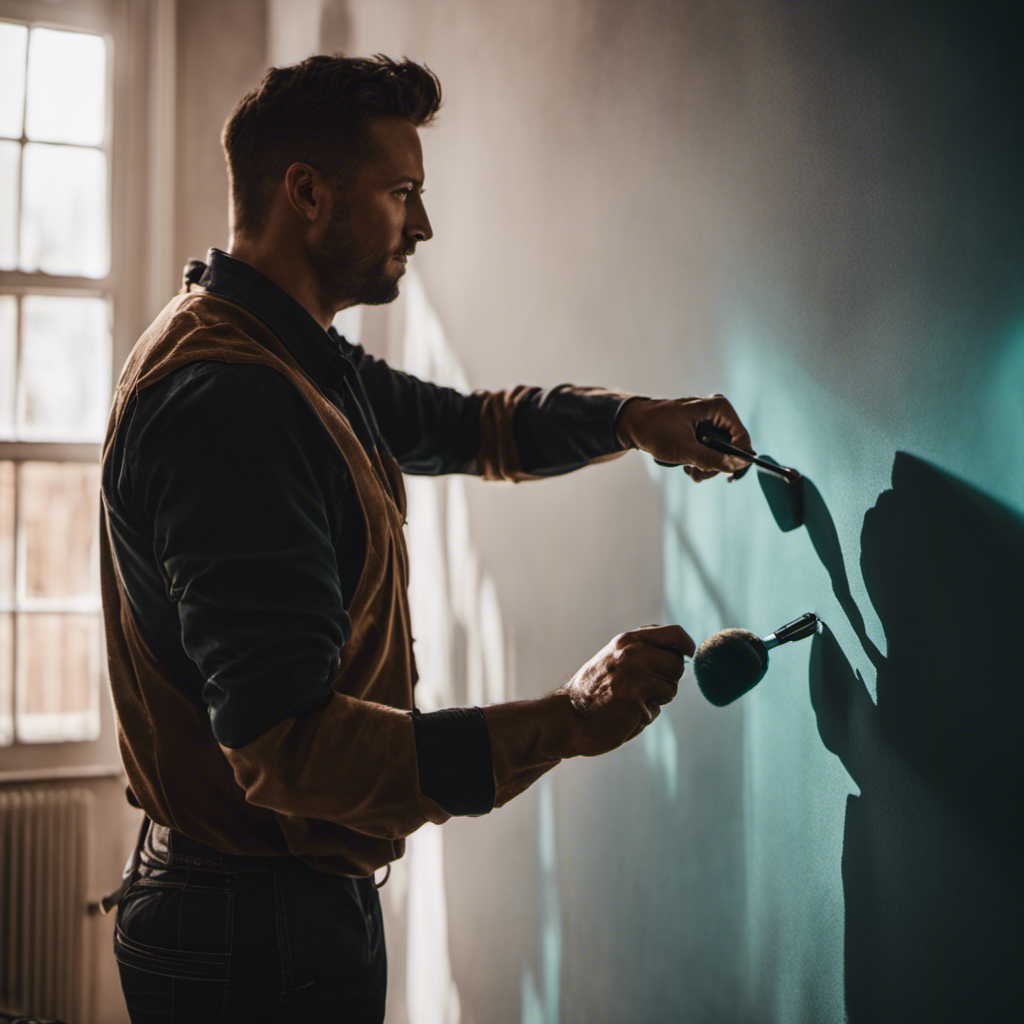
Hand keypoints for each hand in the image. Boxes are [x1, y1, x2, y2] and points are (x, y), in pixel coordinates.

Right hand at [557, 624, 693, 756]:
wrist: (565, 716)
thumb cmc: (594, 691)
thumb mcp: (615, 658)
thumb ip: (643, 651)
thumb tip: (682, 652)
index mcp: (628, 640)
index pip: (674, 634)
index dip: (686, 646)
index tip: (688, 654)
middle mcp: (632, 653)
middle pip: (677, 664)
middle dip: (668, 679)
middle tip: (644, 689)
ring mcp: (634, 675)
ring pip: (671, 689)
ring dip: (656, 699)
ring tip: (628, 701)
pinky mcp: (635, 700)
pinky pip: (656, 709)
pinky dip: (644, 716)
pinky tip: (623, 715)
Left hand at [617, 394, 753, 481]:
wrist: (633, 425)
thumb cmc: (656, 430)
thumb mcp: (686, 449)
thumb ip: (713, 459)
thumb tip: (738, 466)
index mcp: (719, 408)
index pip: (742, 438)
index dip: (738, 459)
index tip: (727, 477)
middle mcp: (717, 413)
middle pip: (732, 448)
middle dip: (716, 465)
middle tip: (698, 473)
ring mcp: (710, 422)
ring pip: (720, 453)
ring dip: (706, 467)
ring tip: (690, 470)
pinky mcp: (701, 432)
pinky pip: (710, 451)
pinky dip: (701, 462)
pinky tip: (687, 466)